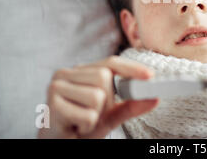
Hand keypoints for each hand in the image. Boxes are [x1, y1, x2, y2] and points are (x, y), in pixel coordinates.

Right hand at [38, 17, 158, 139]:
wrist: (57, 144)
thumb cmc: (82, 126)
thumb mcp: (110, 115)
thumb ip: (131, 105)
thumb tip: (154, 98)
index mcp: (81, 71)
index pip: (111, 62)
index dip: (131, 68)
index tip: (150, 76)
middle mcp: (67, 73)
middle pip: (104, 77)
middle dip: (107, 101)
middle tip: (94, 114)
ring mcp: (56, 86)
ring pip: (97, 96)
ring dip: (96, 116)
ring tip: (83, 121)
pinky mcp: (52, 104)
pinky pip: (88, 114)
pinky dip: (87, 126)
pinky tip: (75, 127)